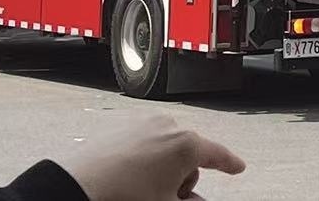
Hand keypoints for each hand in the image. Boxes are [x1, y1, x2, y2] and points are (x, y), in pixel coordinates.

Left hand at [59, 115, 244, 200]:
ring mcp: (145, 124)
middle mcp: (169, 127)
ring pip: (167, 147)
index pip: (218, 154)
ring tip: (144, 189)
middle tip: (169, 197)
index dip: (230, 164)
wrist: (80, 184)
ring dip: (163, 167)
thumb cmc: (124, 195)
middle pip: (190, 154)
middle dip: (183, 176)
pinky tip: (130, 176)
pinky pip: (145, 142)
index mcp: (186, 144)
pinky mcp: (124, 126)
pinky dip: (144, 157)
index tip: (237, 167)